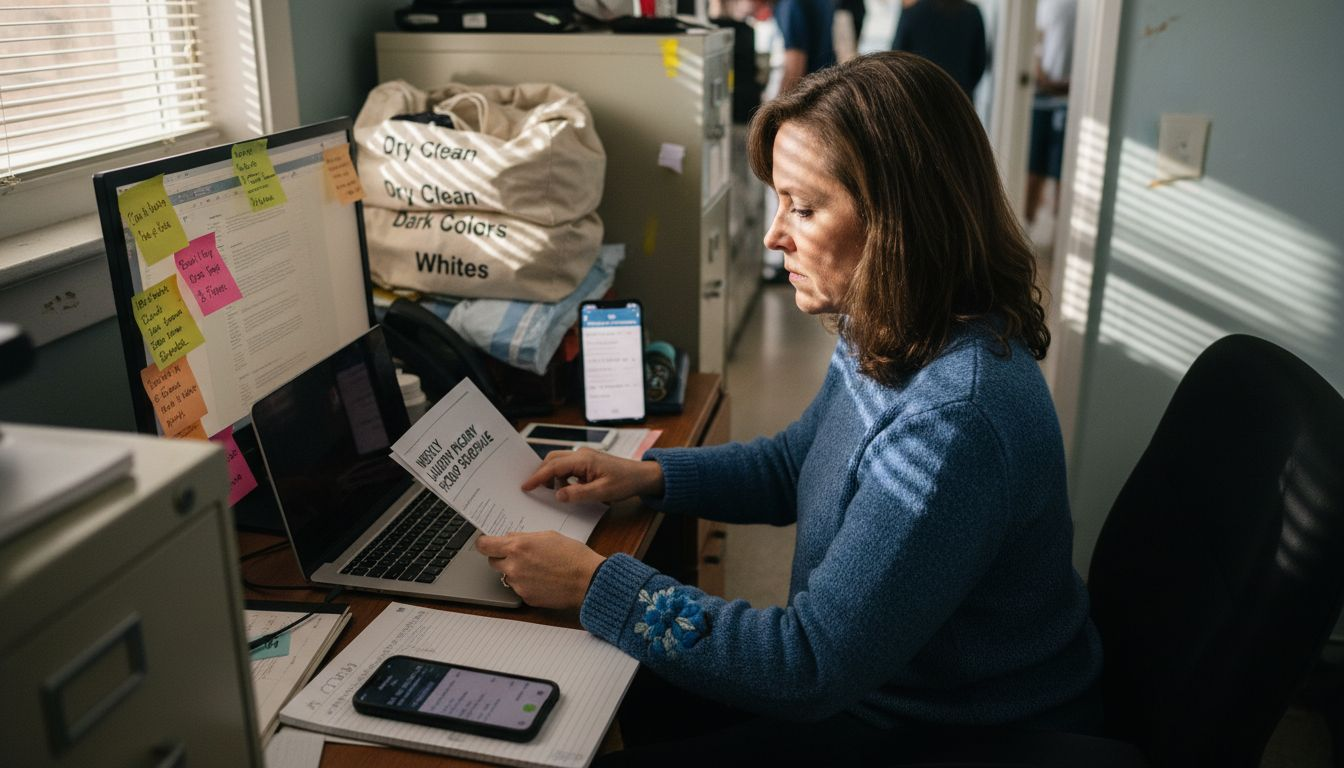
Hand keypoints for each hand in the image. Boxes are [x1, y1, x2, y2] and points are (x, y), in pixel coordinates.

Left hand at [475, 531, 605, 608]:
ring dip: (515, 572)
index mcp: (517, 547)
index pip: (484, 545)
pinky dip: (527, 584)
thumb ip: (525, 537)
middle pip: (493, 562)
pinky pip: (519, 589)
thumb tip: (510, 539)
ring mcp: (519, 584)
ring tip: (538, 569)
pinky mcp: (526, 598)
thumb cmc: (573, 555)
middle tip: (519, 555)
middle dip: (502, 557)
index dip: (483, 543)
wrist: (588, 580)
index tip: (485, 543)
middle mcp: (513, 567)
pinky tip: (543, 580)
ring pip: (507, 577)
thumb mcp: (548, 536)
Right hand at [521, 448, 663, 503]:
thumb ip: (578, 494)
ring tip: (551, 492)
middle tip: (533, 490)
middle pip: (552, 460)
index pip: (553, 466)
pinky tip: (566, 489)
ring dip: (552, 476)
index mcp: (583, 459)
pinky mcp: (587, 462)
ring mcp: (584, 457)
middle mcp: (581, 454)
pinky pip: (568, 467)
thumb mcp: (602, 492)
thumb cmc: (626, 482)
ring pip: (559, 463)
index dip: (537, 477)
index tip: (525, 486)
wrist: (642, 476)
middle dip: (541, 474)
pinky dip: (562, 477)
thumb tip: (558, 495)